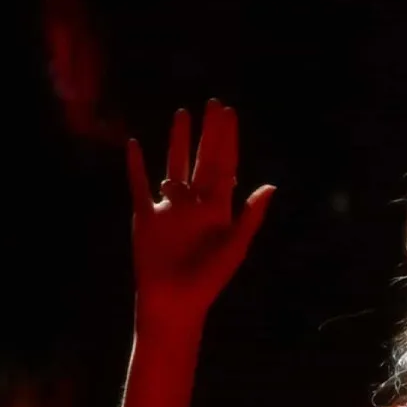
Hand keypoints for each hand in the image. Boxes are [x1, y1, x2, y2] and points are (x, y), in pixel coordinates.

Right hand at [126, 99, 273, 324]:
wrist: (174, 302)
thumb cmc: (209, 280)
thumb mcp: (234, 246)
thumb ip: (250, 216)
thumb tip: (271, 186)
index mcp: (219, 209)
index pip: (225, 165)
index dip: (228, 140)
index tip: (229, 114)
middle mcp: (195, 204)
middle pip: (202, 158)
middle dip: (208, 132)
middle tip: (212, 103)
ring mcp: (169, 208)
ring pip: (173, 164)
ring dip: (177, 140)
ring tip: (181, 113)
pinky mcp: (145, 216)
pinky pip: (138, 185)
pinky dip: (136, 165)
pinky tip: (134, 144)